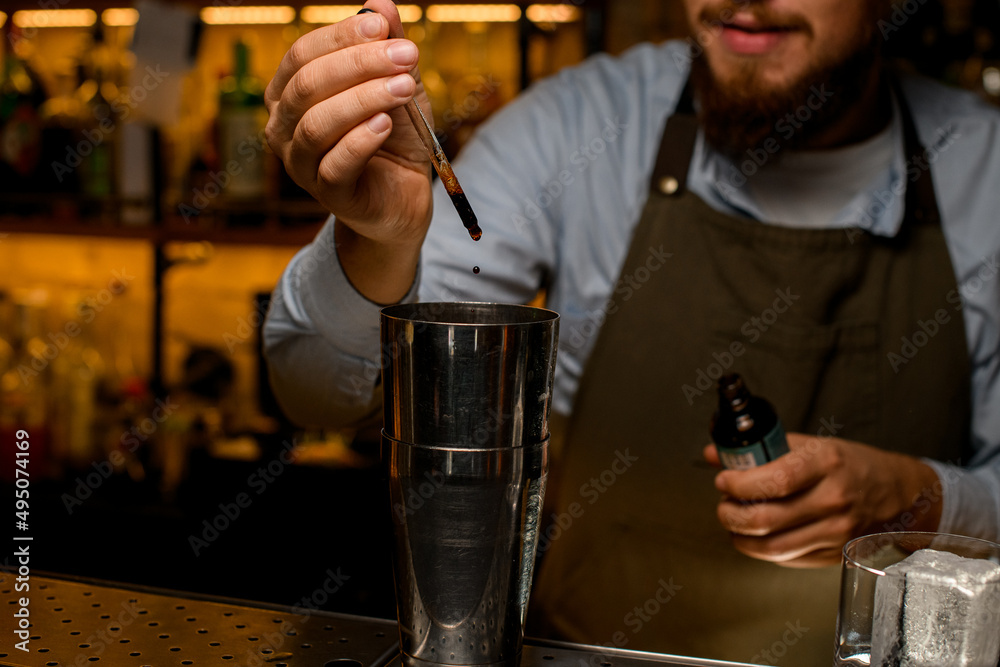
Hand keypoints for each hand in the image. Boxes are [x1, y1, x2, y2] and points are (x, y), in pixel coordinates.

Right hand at [264, 0, 432, 246]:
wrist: (404, 197)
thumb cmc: (394, 138)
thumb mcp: (398, 85)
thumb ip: (388, 47)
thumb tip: (380, 3)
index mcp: (290, 93)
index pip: (303, 54)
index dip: (342, 37)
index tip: (384, 27)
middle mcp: (284, 127)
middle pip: (308, 84)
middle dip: (359, 64)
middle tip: (406, 55)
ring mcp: (300, 164)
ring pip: (318, 123)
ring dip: (365, 99)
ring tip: (403, 88)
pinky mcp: (327, 194)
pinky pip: (335, 164)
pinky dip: (361, 140)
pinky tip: (385, 124)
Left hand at [704, 434, 942, 567]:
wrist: (899, 494)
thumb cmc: (851, 464)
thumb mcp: (812, 446)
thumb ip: (762, 450)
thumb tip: (714, 454)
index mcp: (827, 464)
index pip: (774, 481)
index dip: (739, 484)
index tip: (723, 480)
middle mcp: (834, 500)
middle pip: (767, 519)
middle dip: (731, 514)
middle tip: (723, 504)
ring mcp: (836, 532)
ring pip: (773, 547)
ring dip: (741, 536)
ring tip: (733, 521)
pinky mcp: (835, 554)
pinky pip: (787, 558)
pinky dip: (762, 550)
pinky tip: (755, 536)